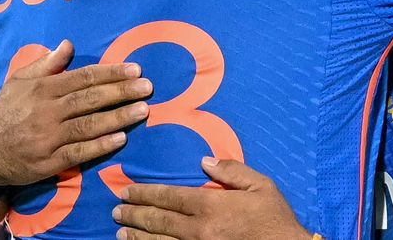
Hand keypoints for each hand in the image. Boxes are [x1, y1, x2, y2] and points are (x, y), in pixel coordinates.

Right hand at [0, 40, 153, 186]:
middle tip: (147, 87)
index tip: (135, 69)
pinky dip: (100, 146)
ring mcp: (48, 138)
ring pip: (88, 125)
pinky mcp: (48, 162)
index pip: (83, 77)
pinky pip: (79, 153)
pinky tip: (121, 139)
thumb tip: (68, 44)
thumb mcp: (19, 81)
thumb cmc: (5, 112)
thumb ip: (46, 63)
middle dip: (121, 92)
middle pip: (90, 99)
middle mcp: (46, 111)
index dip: (111, 73)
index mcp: (42, 89)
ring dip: (118, 117)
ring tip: (143, 110)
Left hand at [113, 158, 311, 239]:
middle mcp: (199, 229)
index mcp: (211, 206)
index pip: (170, 197)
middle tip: (116, 211)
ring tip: (121, 232)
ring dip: (138, 236)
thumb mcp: (261, 185)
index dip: (146, 193)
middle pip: (158, 220)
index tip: (128, 191)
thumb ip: (232, 171)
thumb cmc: (275, 218)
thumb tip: (205, 161)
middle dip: (135, 214)